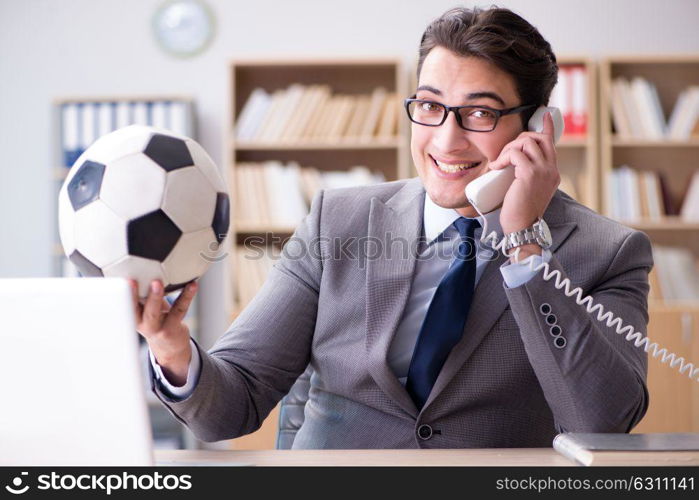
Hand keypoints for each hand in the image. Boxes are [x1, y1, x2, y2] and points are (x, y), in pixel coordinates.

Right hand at [131, 279, 197, 385]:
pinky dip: (187, 295)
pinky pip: (180, 310)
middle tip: (132, 281)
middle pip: (136, 310)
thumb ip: (143, 296)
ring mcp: (158, 327)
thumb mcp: (145, 311)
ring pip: (156, 312)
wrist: (169, 346)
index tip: (121, 281)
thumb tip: (144, 270)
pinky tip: (192, 286)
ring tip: (158, 283)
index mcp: (135, 318)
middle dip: (135, 296)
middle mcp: (144, 324)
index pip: (126, 305)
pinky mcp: (173, 327)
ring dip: (156, 297)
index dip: (124, 294)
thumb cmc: (157, 322)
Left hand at [487, 111, 559, 236]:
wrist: (522, 227)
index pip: (551, 144)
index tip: (546, 115)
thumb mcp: (527, 190)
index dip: (548, 127)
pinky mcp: (530, 174)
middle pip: (539, 138)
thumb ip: (526, 176)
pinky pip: (515, 154)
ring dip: (509, 148)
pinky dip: (503, 158)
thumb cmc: (520, 213)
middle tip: (506, 153)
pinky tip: (496, 167)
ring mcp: (542, 171)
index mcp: (552, 173)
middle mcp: (551, 170)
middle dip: (520, 139)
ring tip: (499, 163)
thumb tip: (511, 165)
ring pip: (526, 143)